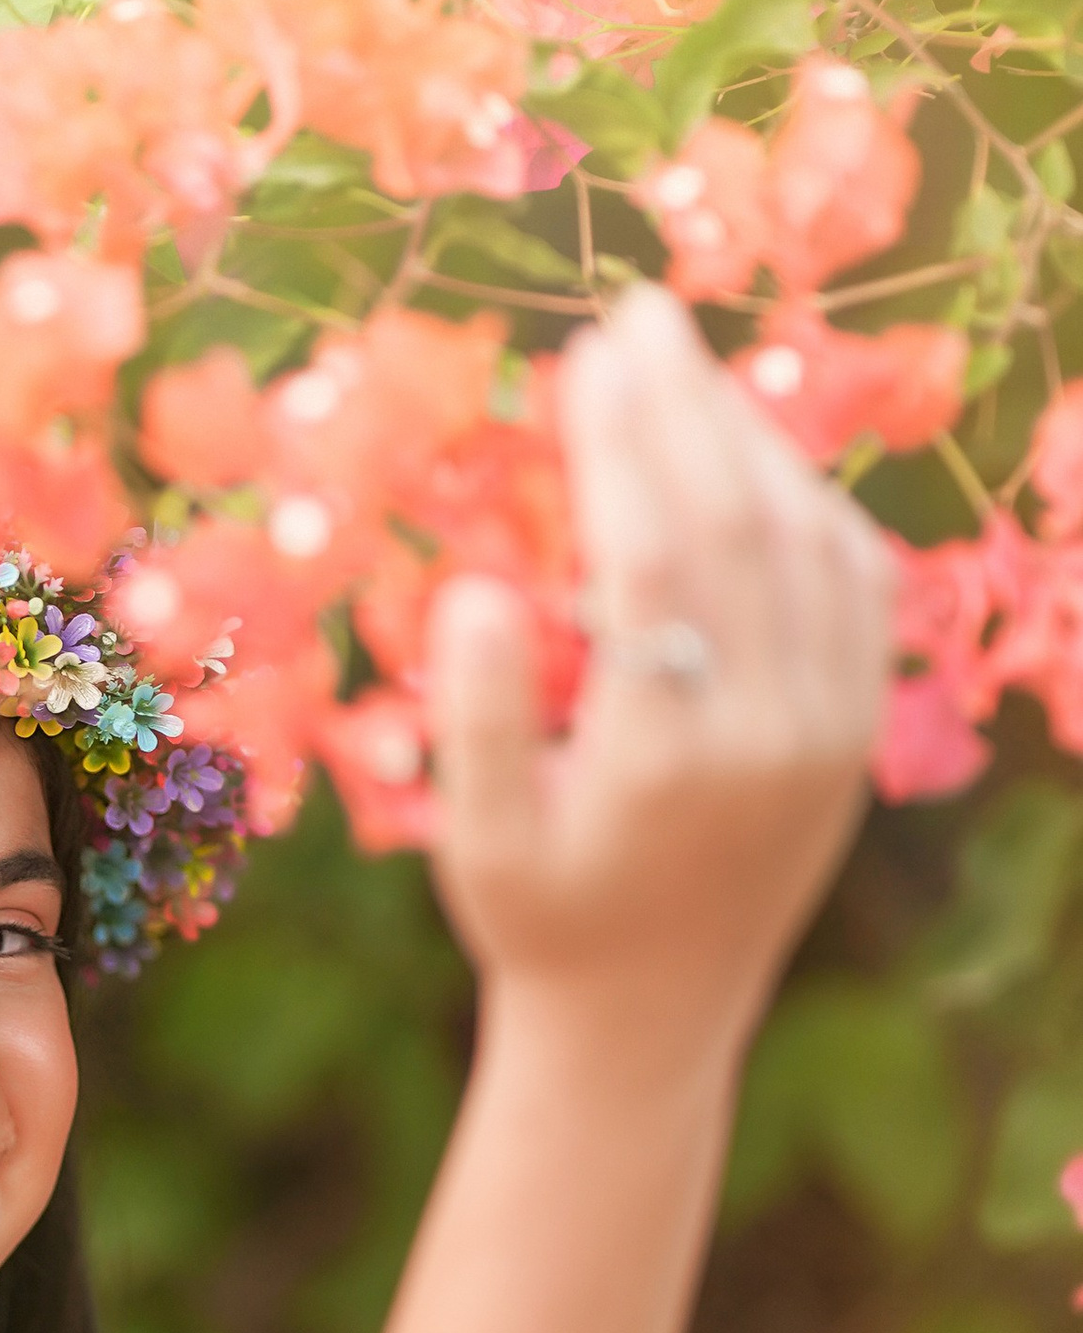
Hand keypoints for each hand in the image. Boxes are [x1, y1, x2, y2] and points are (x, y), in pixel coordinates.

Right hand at [429, 283, 891, 1065]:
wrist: (649, 1020)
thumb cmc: (540, 923)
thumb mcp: (478, 845)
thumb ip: (481, 722)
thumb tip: (477, 592)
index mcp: (669, 758)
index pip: (654, 557)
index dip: (623, 443)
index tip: (588, 352)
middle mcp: (771, 735)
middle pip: (738, 526)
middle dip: (688, 406)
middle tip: (639, 312)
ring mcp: (830, 732)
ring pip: (808, 543)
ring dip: (748, 440)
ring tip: (682, 365)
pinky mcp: (855, 732)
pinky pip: (852, 587)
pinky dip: (806, 503)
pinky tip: (749, 458)